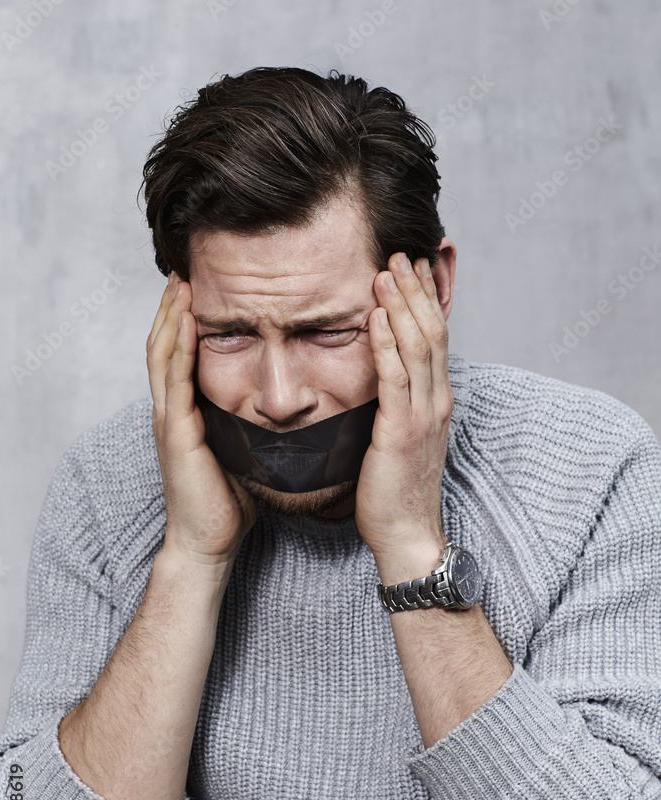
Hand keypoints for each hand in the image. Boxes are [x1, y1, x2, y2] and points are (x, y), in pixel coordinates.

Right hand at [146, 272, 257, 567]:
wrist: (209, 540)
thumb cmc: (228, 502)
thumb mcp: (243, 451)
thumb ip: (251, 425)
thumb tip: (283, 408)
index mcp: (187, 412)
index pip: (181, 354)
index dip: (186, 320)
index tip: (200, 288)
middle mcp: (172, 410)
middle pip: (166, 344)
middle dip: (173, 307)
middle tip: (185, 270)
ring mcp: (171, 419)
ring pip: (163, 355)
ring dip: (171, 316)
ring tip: (181, 283)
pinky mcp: (177, 432)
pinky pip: (175, 381)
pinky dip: (179, 348)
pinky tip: (187, 323)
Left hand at [354, 253, 452, 582]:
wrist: (406, 532)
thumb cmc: (396, 487)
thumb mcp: (400, 434)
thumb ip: (396, 401)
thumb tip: (378, 373)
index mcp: (436, 400)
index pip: (435, 337)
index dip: (424, 299)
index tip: (410, 267)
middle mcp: (436, 401)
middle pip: (431, 332)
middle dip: (415, 290)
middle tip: (400, 252)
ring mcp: (423, 415)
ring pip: (417, 347)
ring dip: (402, 306)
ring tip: (386, 271)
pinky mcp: (401, 431)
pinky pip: (395, 379)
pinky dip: (387, 344)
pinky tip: (377, 317)